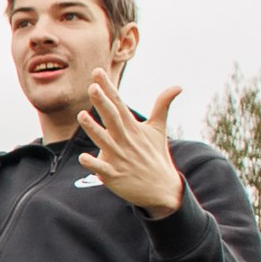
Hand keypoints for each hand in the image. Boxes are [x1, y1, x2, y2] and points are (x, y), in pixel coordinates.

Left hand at [78, 76, 183, 214]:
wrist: (162, 189)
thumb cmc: (156, 156)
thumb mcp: (159, 129)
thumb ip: (163, 105)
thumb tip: (178, 86)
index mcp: (132, 127)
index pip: (118, 103)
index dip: (108, 87)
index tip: (97, 72)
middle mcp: (125, 140)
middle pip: (112, 118)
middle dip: (102, 103)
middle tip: (92, 88)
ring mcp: (120, 158)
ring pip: (104, 141)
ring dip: (93, 129)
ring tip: (81, 115)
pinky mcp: (115, 176)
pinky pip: (102, 169)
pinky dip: (94, 164)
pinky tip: (83, 157)